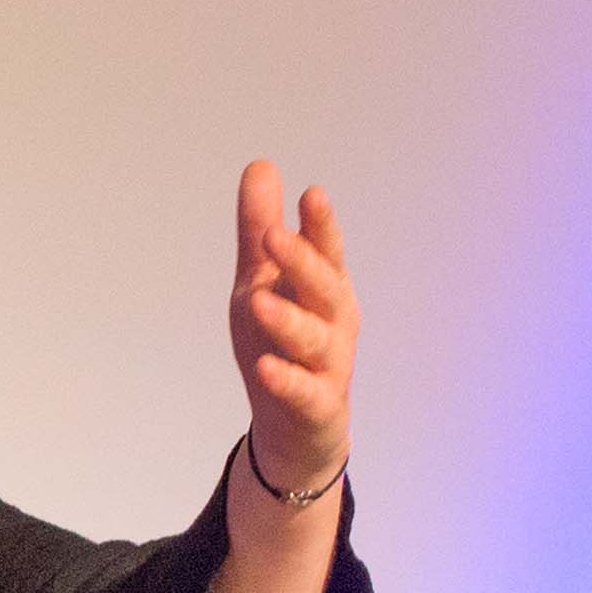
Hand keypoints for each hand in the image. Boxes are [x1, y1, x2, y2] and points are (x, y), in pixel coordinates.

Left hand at [228, 161, 353, 499]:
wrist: (297, 427)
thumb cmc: (279, 342)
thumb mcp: (263, 281)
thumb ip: (261, 228)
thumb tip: (262, 165)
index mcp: (323, 289)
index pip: (325, 252)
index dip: (320, 226)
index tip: (311, 194)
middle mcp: (333, 322)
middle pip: (322, 288)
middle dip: (301, 262)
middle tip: (272, 235)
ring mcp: (327, 365)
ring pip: (313, 339)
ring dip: (288, 320)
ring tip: (258, 301)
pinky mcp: (316, 407)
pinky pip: (304, 392)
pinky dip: (286, 380)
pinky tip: (265, 368)